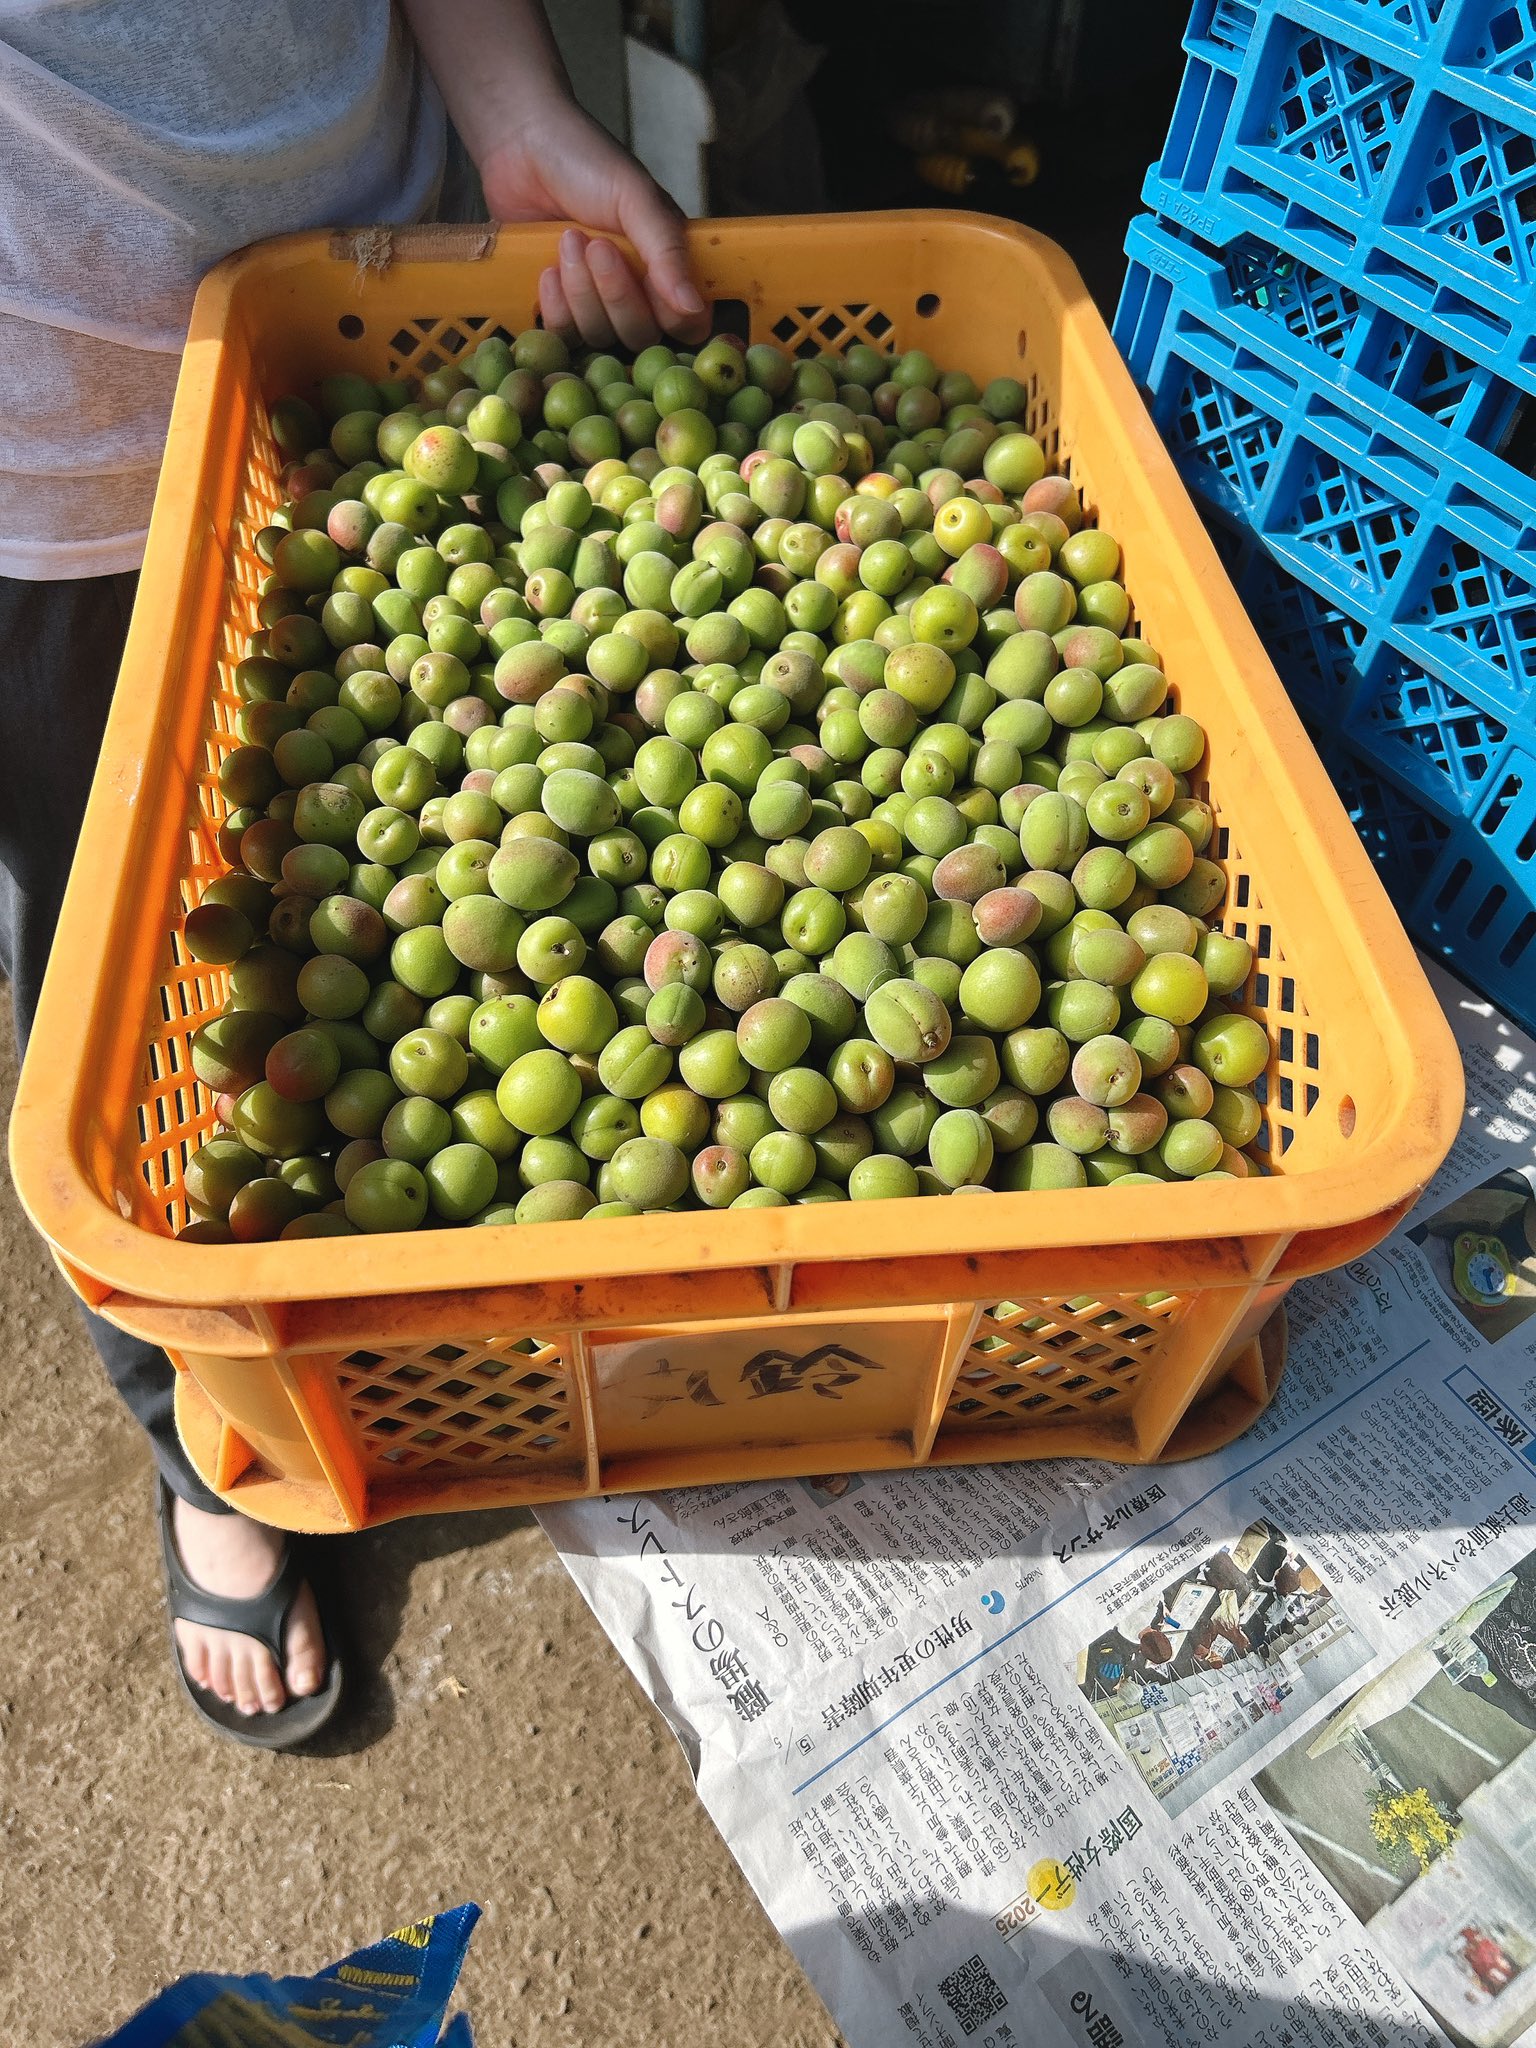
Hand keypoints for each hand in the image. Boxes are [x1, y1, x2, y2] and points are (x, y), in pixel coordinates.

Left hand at [478, 99, 709, 349]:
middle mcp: (634, 288)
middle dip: (617, 294)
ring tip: (568, 241)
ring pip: (599, 335)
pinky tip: (548, 269)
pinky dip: (556, 306)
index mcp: (666, 263)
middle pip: (640, 335)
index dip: (673, 316)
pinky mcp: (555, 304)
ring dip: (582, 292)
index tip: (653, 282)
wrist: (520, 142)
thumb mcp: (636, 198)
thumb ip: (667, 251)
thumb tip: (693, 304)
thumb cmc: (585, 159)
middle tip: (598, 247)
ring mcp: (594, 300)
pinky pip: (563, 333)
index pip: (687, 322)